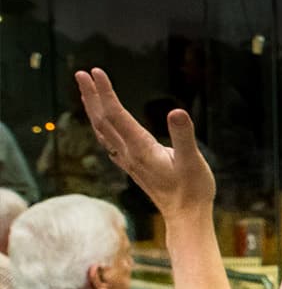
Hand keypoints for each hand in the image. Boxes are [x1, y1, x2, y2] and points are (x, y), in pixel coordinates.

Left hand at [73, 68, 215, 217]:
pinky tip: (102, 123)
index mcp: (140, 148)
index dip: (105, 92)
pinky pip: (109, 141)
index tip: (96, 72)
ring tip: (87, 92)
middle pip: (102, 120)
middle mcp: (129, 154)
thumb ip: (183, 136)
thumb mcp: (192, 161)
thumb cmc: (193, 190)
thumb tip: (177, 112)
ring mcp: (129, 161)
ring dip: (93, 109)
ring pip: (102, 131)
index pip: (116, 115)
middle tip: (81, 73)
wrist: (186, 216)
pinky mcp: (133, 166)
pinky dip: (101, 125)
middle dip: (92, 95)